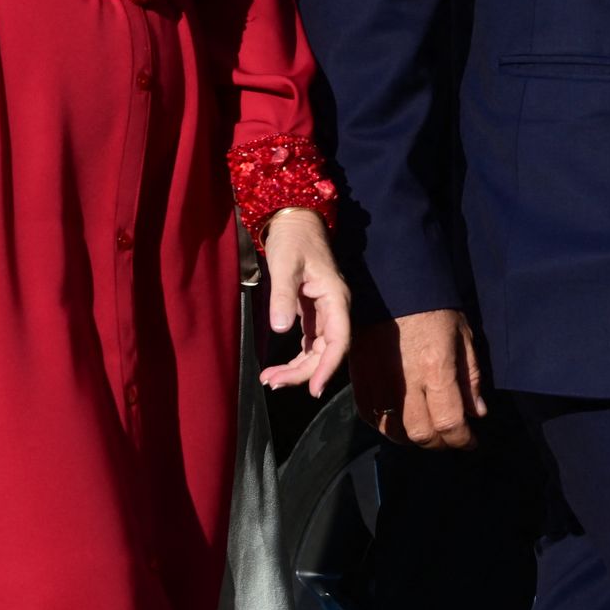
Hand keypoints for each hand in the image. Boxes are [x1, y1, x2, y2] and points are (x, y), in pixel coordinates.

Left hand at [258, 209, 350, 398]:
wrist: (294, 220)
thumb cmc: (292, 239)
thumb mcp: (284, 264)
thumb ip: (283, 296)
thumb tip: (281, 330)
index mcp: (335, 297)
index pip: (339, 340)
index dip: (328, 367)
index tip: (314, 389)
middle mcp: (335, 308)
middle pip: (326, 350)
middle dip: (302, 371)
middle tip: (272, 382)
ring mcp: (325, 311)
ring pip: (317, 349)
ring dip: (297, 368)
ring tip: (270, 379)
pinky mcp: (314, 311)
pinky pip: (309, 342)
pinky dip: (296, 357)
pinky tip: (278, 368)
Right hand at [350, 309, 486, 450]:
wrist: (392, 282)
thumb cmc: (433, 306)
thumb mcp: (462, 335)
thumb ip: (470, 377)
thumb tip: (477, 413)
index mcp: (436, 368)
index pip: (449, 423)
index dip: (463, 439)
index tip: (470, 441)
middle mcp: (405, 381)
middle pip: (421, 434)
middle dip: (440, 443)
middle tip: (449, 437)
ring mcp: (378, 380)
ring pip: (393, 430)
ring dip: (412, 438)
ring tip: (425, 430)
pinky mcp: (359, 376)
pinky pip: (369, 415)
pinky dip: (384, 425)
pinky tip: (398, 420)